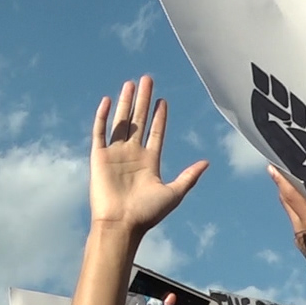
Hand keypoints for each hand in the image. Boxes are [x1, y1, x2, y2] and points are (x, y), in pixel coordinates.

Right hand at [89, 76, 207, 236]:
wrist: (121, 225)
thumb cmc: (147, 214)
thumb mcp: (173, 194)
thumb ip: (188, 176)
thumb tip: (206, 162)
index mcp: (150, 162)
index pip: (156, 132)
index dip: (160, 116)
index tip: (163, 100)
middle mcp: (132, 155)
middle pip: (139, 120)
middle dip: (144, 100)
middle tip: (148, 79)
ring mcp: (115, 155)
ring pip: (121, 122)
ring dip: (126, 103)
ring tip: (131, 84)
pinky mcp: (99, 158)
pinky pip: (99, 133)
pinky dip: (102, 117)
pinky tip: (107, 101)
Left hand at [270, 167, 305, 304]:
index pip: (295, 200)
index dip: (282, 183)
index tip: (270, 169)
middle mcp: (301, 230)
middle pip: (288, 202)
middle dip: (283, 184)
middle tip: (282, 166)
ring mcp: (298, 237)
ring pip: (291, 211)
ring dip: (291, 195)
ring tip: (295, 179)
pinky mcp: (300, 242)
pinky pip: (297, 219)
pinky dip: (298, 207)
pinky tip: (305, 201)